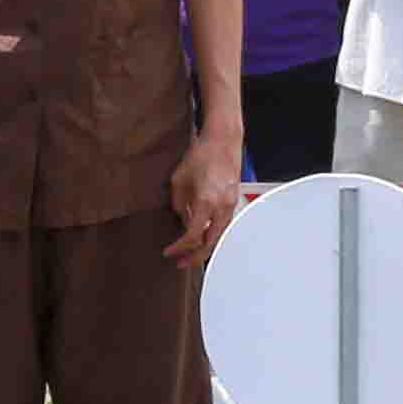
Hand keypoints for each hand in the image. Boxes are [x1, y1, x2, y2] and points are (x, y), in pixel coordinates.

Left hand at [167, 124, 245, 264]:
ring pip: (218, 236)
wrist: (222, 141)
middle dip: (194, 257)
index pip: (192, 236)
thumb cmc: (202, 155)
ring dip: (204, 247)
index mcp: (206, 202)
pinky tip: (203, 235)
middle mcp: (221, 207)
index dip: (179, 248)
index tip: (169, 252)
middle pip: (210, 243)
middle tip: (181, 263)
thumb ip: (179, 205)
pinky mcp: (234, 202)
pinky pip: (223, 225)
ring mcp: (231, 205)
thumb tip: (182, 221)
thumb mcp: (179, 181)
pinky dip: (212, 235)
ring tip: (191, 252)